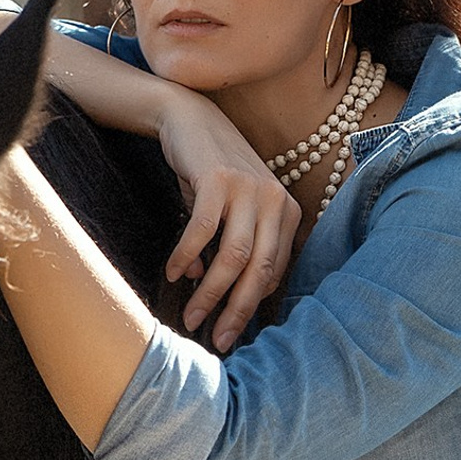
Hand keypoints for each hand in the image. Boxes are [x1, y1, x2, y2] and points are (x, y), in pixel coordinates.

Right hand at [154, 92, 300, 352]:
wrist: (190, 119)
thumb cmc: (210, 174)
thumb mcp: (229, 212)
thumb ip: (227, 248)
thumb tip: (205, 284)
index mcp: (286, 212)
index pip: (274, 271)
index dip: (253, 306)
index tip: (233, 331)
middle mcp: (275, 200)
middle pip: (259, 269)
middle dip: (237, 311)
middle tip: (218, 340)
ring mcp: (249, 188)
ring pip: (234, 256)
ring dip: (211, 293)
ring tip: (191, 317)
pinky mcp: (218, 179)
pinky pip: (203, 230)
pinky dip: (187, 256)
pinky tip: (174, 274)